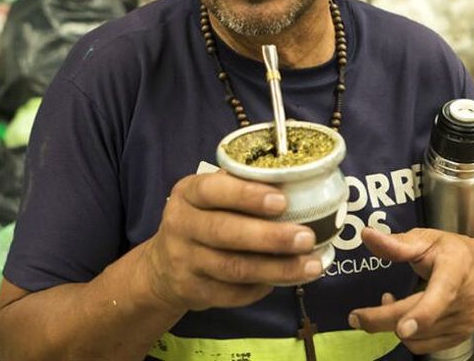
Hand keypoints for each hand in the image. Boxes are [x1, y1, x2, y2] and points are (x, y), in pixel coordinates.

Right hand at [141, 172, 324, 311]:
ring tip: (310, 265)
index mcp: (188, 193)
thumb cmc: (202, 219)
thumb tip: (294, 181)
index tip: (282, 200)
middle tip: (306, 237)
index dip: (247, 195)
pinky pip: (232, 293)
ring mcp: (184, 261)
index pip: (213, 190)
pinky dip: (261, 288)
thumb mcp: (210, 196)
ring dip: (276, 268)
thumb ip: (241, 185)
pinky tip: (284, 281)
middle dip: (270, 236)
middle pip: (225, 232)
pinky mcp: (193, 291)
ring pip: (234, 267)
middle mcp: (180, 225)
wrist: (163, 267)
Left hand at [347, 228, 473, 354]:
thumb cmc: (457, 253)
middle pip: (418, 321)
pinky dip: (406, 334)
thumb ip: (398, 242)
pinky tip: (402, 315)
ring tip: (387, 301)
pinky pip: (423, 345)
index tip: (402, 328)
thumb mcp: (430, 239)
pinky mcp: (457, 338)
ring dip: (392, 323)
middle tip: (355, 316)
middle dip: (382, 320)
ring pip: (417, 337)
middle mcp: (462, 303)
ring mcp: (462, 324)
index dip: (422, 314)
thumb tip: (367, 235)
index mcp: (456, 272)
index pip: (440, 297)